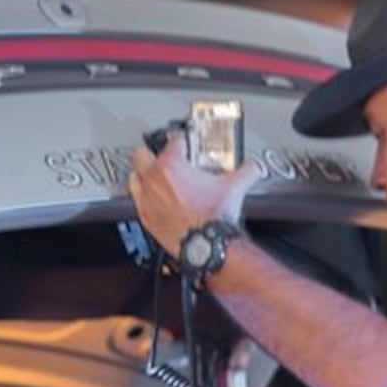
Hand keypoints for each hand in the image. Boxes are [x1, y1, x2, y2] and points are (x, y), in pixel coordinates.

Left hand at [127, 139, 263, 259]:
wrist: (206, 246)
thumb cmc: (213, 218)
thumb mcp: (235, 186)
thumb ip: (246, 171)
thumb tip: (252, 167)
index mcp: (172, 165)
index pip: (174, 141)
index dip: (183, 140)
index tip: (188, 144)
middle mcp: (154, 179)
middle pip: (143, 153)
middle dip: (153, 151)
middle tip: (165, 156)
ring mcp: (146, 199)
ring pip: (133, 176)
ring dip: (142, 174)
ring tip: (154, 175)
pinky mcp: (145, 217)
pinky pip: (135, 201)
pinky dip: (143, 197)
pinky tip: (152, 199)